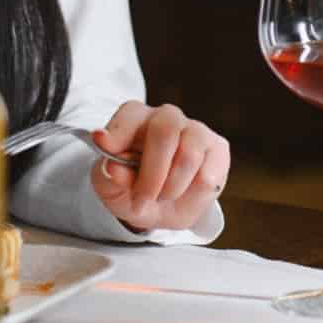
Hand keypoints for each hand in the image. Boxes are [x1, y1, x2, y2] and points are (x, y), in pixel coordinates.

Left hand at [90, 101, 229, 232]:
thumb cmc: (131, 191)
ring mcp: (195, 129)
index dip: (119, 131)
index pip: (130, 115)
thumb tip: (114, 167)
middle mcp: (166, 116)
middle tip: (142, 199)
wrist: (161, 208)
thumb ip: (109, 177)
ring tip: (163, 197)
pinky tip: (185, 192)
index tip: (105, 145)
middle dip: (152, 174)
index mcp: (135, 118)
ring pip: (189, 154)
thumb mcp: (111, 190)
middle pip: (165, 130)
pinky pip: (209, 173)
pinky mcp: (217, 148)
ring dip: (172, 187)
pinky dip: (194, 194)